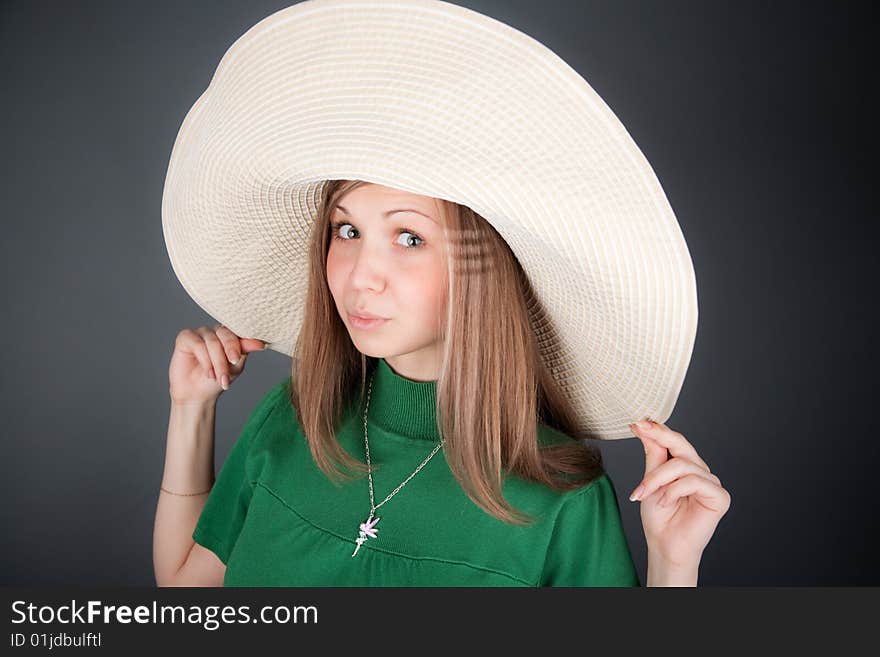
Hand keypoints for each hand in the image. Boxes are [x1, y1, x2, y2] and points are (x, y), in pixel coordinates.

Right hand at [168, 324, 267, 404]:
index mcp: (229, 336)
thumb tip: (259, 343)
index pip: (238, 331)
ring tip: (217, 378)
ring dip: (217, 362)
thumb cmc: (217, 379)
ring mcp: (200, 333)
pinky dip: (205, 360)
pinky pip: (198, 344)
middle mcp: (215, 331)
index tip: (254, 350)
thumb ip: (244, 351)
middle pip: (226, 334)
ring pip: (212, 341)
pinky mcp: (185, 337)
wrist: (198, 395)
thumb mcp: (235, 366)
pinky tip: (208, 373)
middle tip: (230, 370)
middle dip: (229, 354)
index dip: (243, 342)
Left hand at [628, 420, 730, 568]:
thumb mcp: (650, 480)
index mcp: (686, 465)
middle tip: (640, 430)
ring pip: (682, 465)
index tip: (637, 423)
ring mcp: (711, 483)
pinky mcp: (719, 496)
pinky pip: (693, 481)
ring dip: (657, 479)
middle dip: (658, 437)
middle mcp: (700, 471)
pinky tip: (664, 503)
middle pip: (681, 445)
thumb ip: (653, 454)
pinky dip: (673, 491)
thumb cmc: (658, 516)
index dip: (657, 430)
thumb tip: (646, 427)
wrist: (664, 545)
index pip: (674, 441)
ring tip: (644, 495)